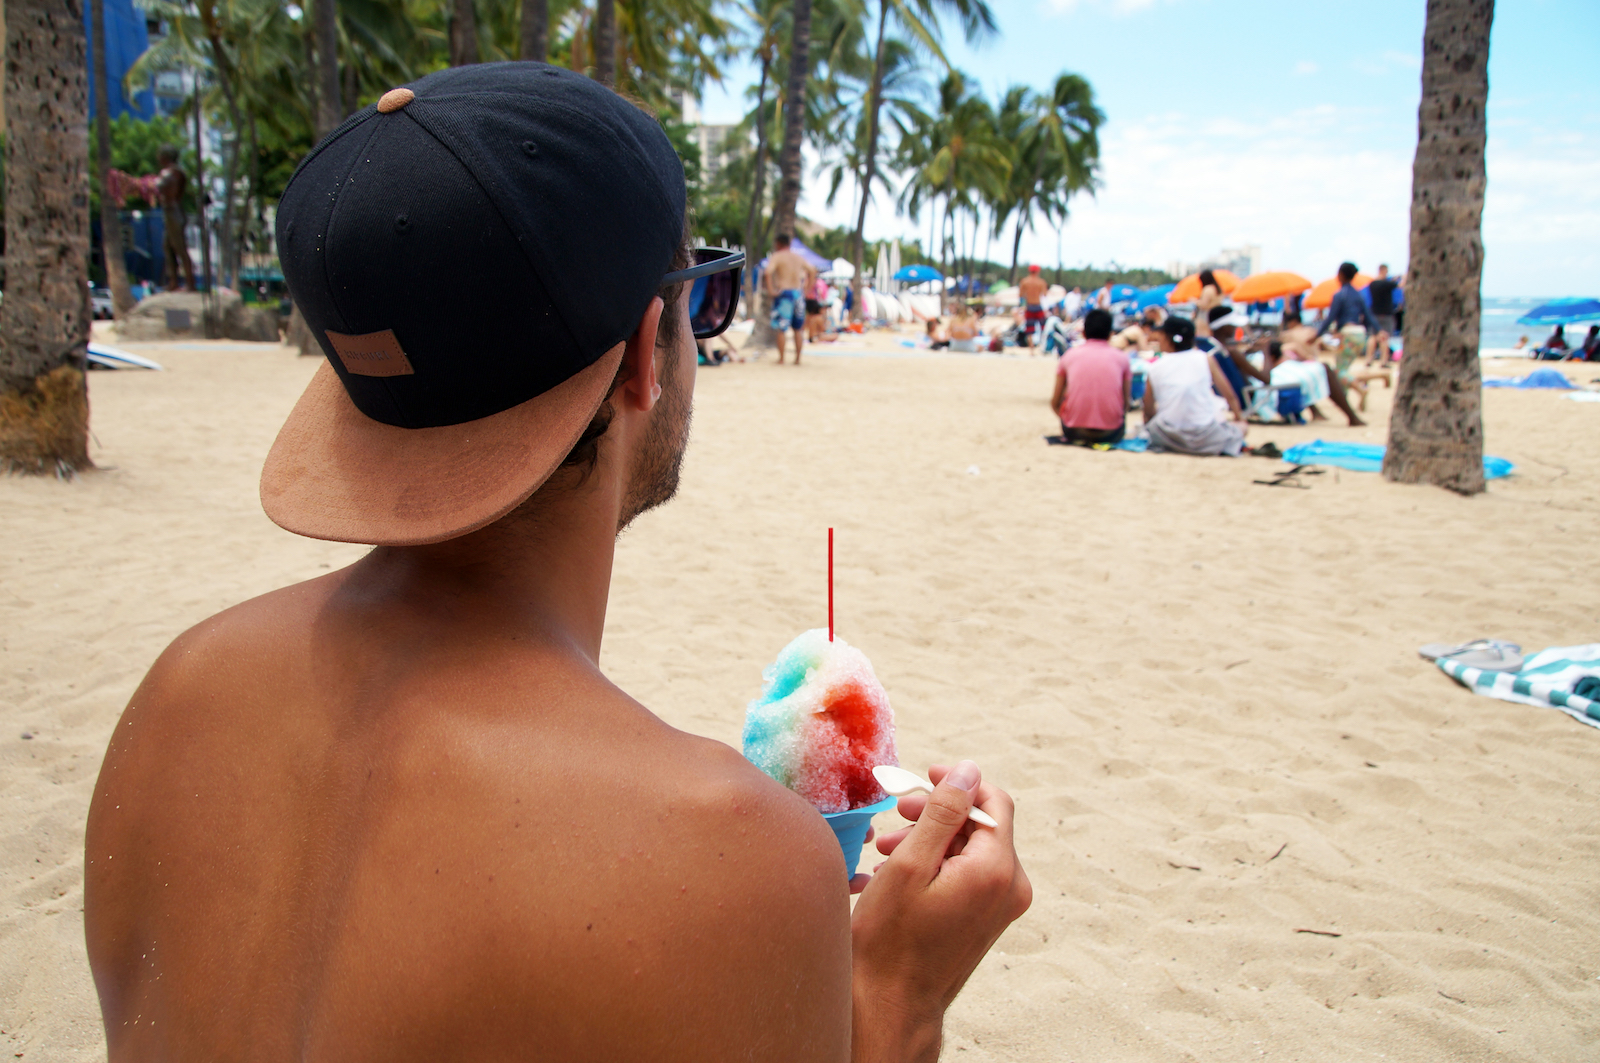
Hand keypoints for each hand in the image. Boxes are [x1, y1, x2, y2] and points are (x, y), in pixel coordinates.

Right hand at [848, 762, 1031, 1061]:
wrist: (892, 1004)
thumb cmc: (891, 938)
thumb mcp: (911, 864)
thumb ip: (943, 812)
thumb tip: (968, 771)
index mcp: (996, 870)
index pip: (994, 801)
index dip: (959, 782)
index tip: (924, 775)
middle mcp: (1010, 888)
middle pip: (981, 825)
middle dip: (937, 813)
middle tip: (896, 815)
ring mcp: (1001, 907)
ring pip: (970, 849)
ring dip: (931, 839)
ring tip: (887, 849)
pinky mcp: (988, 919)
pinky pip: (968, 874)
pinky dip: (937, 864)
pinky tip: (897, 873)